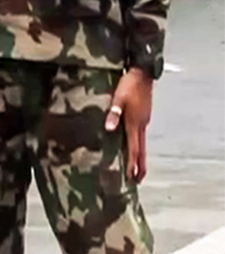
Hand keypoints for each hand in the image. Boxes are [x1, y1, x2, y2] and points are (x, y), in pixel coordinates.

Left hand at [105, 68, 154, 182]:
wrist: (142, 73)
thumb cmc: (129, 85)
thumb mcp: (118, 98)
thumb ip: (114, 113)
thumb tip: (109, 128)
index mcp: (135, 123)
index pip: (134, 148)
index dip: (133, 163)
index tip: (132, 177)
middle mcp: (142, 125)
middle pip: (141, 150)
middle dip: (140, 166)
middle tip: (138, 180)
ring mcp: (144, 121)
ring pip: (142, 143)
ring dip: (139, 157)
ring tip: (136, 168)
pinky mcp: (143, 116)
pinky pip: (140, 136)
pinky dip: (138, 146)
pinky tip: (133, 146)